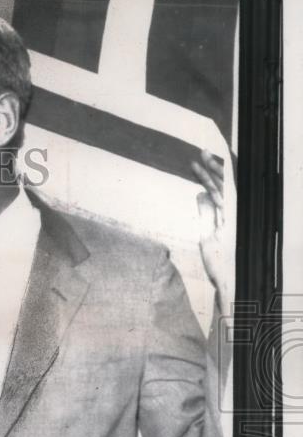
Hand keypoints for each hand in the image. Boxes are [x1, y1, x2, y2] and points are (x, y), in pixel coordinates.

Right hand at [192, 149, 234, 310]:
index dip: (215, 168)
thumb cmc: (220, 263)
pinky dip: (212, 195)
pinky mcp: (230, 225)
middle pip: (227, 184)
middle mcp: (237, 212)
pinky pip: (221, 204)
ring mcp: (234, 218)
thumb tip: (201, 193)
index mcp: (234, 212)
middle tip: (201, 153)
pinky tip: (202, 190)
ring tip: (199, 165)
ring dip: (212, 179)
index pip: (225, 183)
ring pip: (224, 192)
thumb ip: (206, 214)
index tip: (204, 156)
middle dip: (214, 168)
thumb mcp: (208, 238)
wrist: (231, 282)